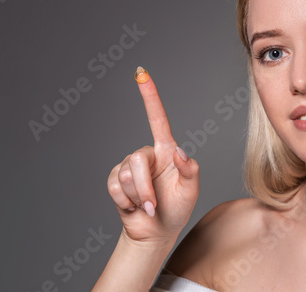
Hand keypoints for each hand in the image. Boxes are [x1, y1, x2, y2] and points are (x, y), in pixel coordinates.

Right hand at [107, 68, 199, 242]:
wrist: (155, 232)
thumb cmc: (177, 208)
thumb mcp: (191, 190)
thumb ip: (191, 170)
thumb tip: (179, 152)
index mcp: (166, 151)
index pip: (157, 119)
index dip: (149, 96)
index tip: (141, 72)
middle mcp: (147, 155)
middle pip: (137, 159)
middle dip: (144, 187)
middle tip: (152, 205)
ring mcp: (130, 167)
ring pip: (126, 174)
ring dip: (138, 196)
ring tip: (146, 206)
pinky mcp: (116, 180)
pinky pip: (114, 186)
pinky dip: (126, 201)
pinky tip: (133, 206)